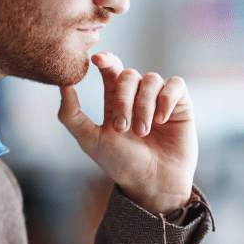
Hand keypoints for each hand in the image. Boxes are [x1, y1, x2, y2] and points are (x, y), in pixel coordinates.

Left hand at [58, 51, 197, 214]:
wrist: (153, 184)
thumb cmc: (121, 165)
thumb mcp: (90, 141)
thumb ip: (71, 114)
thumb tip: (62, 83)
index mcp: (115, 101)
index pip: (110, 69)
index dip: (105, 60)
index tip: (96, 60)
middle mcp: (138, 96)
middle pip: (128, 75)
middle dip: (124, 100)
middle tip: (123, 129)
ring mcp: (159, 99)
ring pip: (151, 79)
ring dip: (144, 106)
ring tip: (143, 132)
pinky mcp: (181, 104)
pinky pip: (175, 85)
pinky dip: (167, 99)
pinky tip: (162, 120)